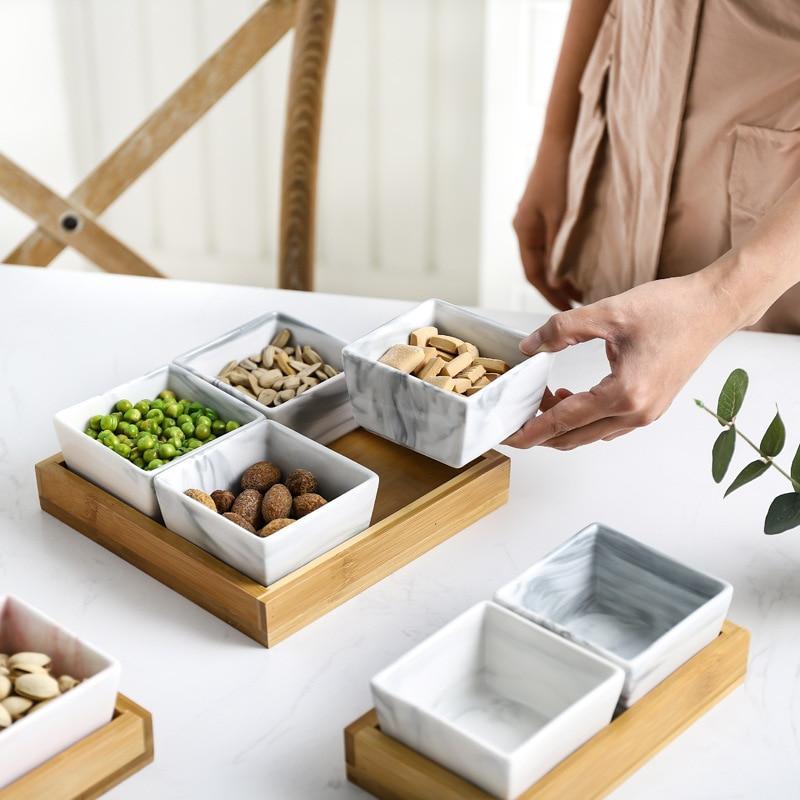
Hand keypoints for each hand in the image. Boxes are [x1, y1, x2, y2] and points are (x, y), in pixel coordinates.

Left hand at [506, 270, 741, 448]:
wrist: (713, 307)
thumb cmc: (670, 308)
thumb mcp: (608, 312)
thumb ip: (562, 329)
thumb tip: (529, 346)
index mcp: (624, 395)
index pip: (564, 421)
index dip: (532, 430)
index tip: (508, 436)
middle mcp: (637, 413)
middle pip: (574, 437)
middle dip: (541, 431)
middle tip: (514, 420)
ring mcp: (646, 414)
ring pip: (590, 433)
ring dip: (562, 423)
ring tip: (538, 400)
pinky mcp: (651, 407)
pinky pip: (607, 425)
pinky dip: (583, 417)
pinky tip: (568, 396)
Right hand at [513, 134, 581, 310]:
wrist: (562, 136)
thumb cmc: (560, 172)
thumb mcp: (561, 216)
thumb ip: (558, 251)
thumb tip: (557, 283)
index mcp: (524, 231)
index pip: (533, 274)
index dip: (550, 294)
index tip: (567, 308)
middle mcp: (526, 227)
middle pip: (538, 267)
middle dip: (556, 287)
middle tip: (578, 302)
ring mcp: (535, 218)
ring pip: (546, 255)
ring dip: (560, 272)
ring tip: (581, 285)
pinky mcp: (546, 209)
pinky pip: (552, 242)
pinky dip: (563, 256)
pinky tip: (578, 260)